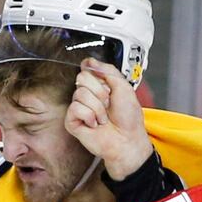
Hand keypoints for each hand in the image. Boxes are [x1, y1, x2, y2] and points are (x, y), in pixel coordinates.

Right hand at [65, 58, 153, 180]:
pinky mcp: (72, 121)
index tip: (108, 86)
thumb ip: (108, 70)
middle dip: (100, 91)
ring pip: (79, 93)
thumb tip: (90, 62)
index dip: (98, 75)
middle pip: (82, 77)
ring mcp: (80, 108)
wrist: (127, 140)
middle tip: (108, 104)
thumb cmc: (128, 119)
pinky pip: (75, 108)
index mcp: (100, 85)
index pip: (88, 68)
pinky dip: (89, 116)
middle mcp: (88, 95)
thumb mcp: (124, 87)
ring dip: (97, 107)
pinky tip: (95, 124)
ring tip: (103, 118)